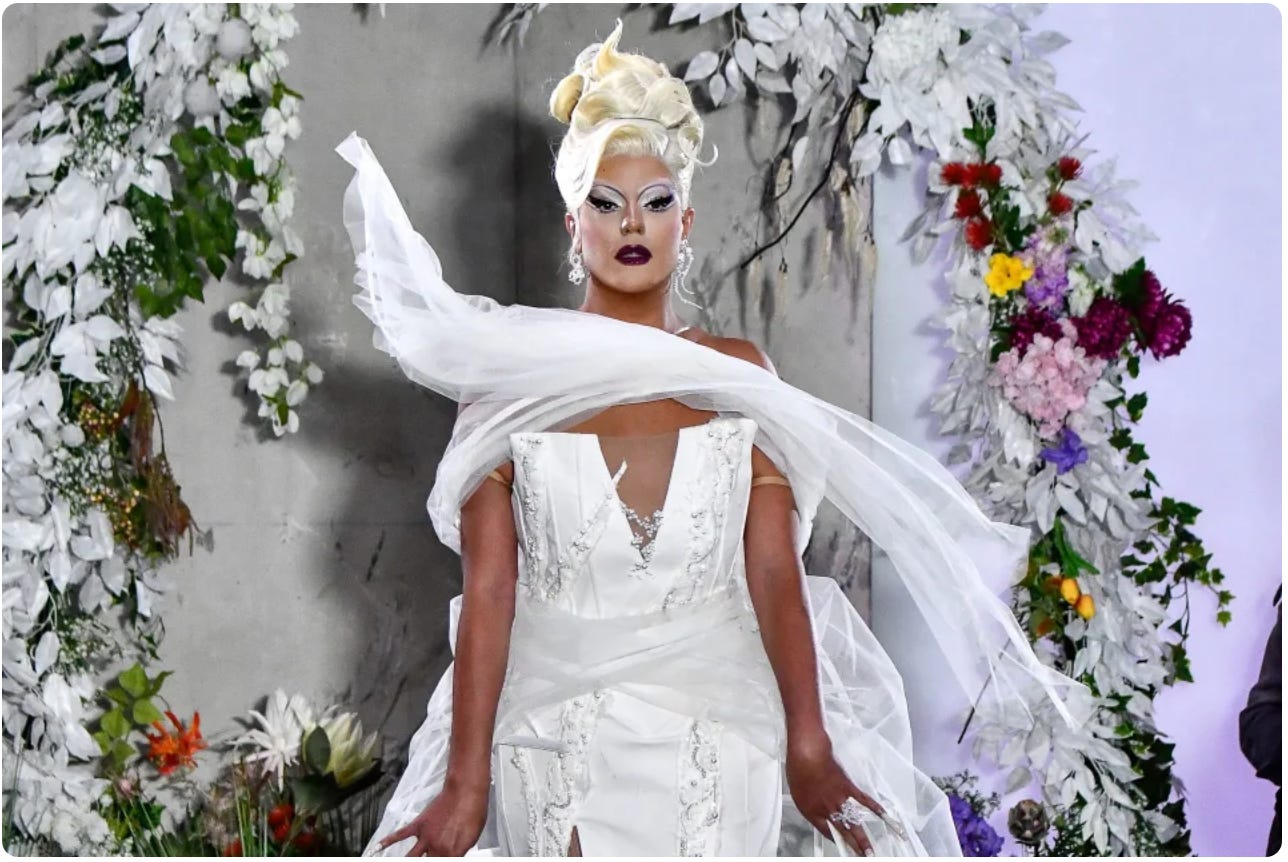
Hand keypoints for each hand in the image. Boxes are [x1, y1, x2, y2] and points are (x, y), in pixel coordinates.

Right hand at [374, 780, 488, 856]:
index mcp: (452, 853)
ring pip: (410, 857)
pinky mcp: (419, 824)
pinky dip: (387, 842)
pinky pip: (400, 835)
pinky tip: (376, 848)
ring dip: (404, 861)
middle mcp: (437, 848)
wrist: (466, 791)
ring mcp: (426, 837)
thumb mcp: (472, 838)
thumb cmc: (473, 811)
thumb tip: (454, 856)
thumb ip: (459, 851)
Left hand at [786, 736, 888, 856]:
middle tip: (863, 856)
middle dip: (853, 847)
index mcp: (812, 812)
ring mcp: (840, 799)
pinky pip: (863, 801)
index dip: (836, 842)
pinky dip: (875, 809)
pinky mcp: (849, 787)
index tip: (844, 849)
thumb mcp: (798, 794)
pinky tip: (883, 816)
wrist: (808, 753)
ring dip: (863, 838)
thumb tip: (819, 813)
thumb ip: (810, 806)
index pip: (827, 833)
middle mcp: (827, 810)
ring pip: (854, 823)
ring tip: (871, 851)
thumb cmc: (799, 770)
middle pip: (843, 833)